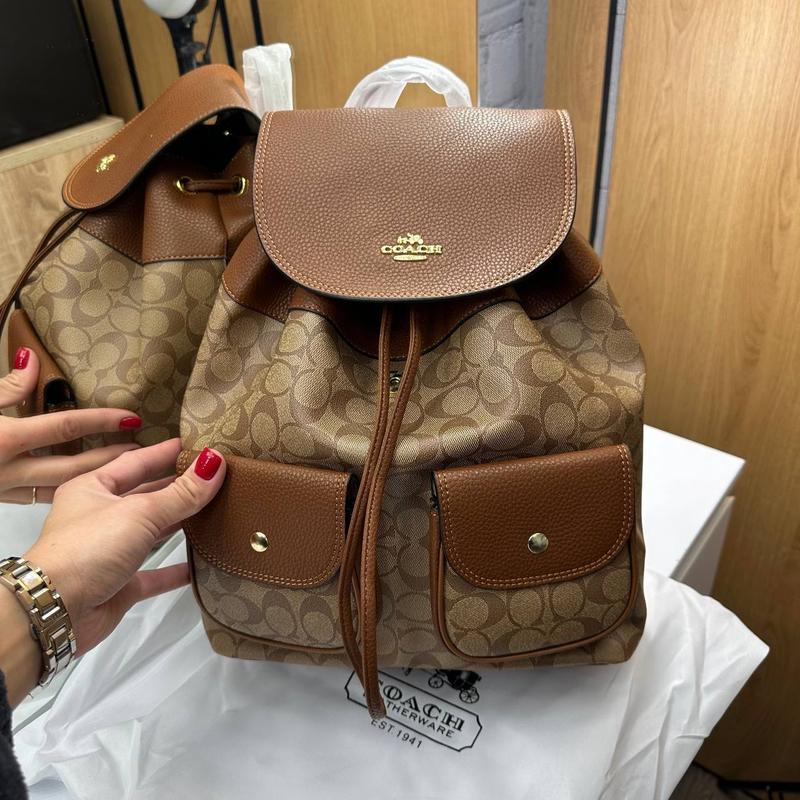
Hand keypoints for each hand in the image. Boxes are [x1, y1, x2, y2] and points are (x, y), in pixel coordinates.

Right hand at [0, 346, 143, 503]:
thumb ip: (7, 386)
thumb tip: (31, 357)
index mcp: (5, 438)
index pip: (65, 427)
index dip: (101, 422)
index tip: (133, 418)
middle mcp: (9, 469)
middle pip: (73, 467)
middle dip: (112, 461)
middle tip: (148, 453)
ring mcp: (5, 490)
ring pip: (61, 489)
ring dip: (97, 485)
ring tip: (132, 477)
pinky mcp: (0, 501)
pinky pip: (40, 500)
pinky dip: (68, 495)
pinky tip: (91, 491)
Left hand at [24, 439, 225, 655]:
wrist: (56, 611)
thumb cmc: (87, 549)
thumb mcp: (140, 512)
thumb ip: (181, 493)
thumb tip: (214, 463)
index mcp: (92, 488)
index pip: (136, 461)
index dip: (165, 452)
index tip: (194, 444)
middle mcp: (99, 517)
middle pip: (145, 496)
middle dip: (176, 486)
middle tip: (211, 475)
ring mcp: (109, 552)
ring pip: (150, 532)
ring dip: (179, 523)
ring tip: (213, 510)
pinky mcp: (119, 584)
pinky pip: (153, 573)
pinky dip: (176, 570)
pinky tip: (200, 564)